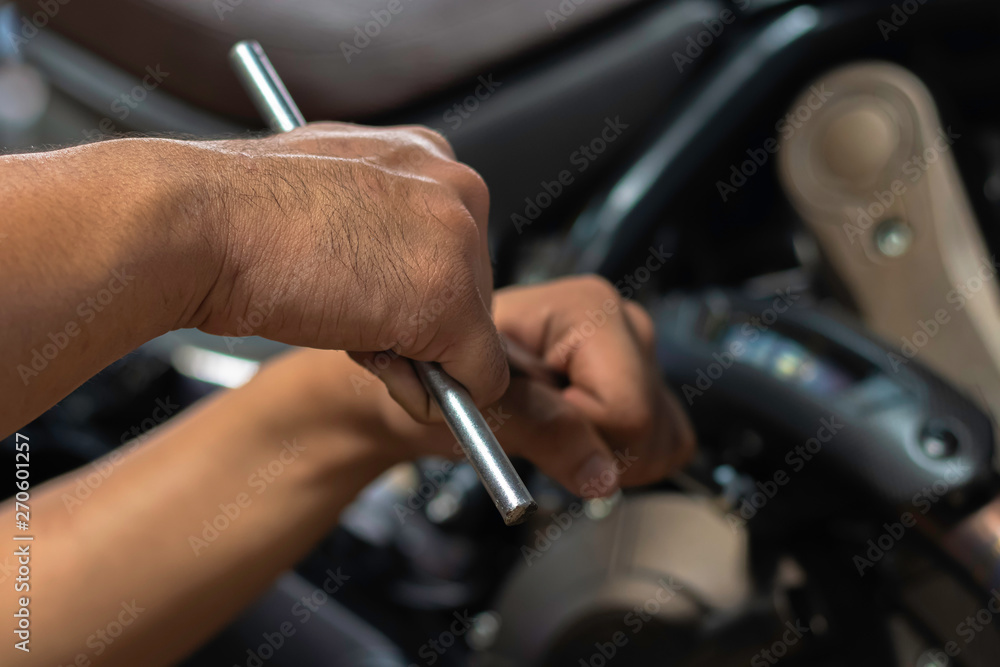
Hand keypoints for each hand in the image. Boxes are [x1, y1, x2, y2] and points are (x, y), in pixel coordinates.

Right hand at [180, 122, 507, 410]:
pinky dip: (440, 398)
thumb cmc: (238, 213)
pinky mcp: (454, 302)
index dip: (408, 291)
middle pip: (470, 292)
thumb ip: (378, 230)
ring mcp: (460, 243)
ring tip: (342, 320)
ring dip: (415, 357)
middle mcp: (456, 187)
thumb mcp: (328, 201)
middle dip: (417, 326)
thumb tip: (397, 279)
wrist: (199, 224)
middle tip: (346, 315)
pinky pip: (480, 377)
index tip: (365, 294)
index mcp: (425, 157)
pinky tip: (376, 363)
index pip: (451, 249)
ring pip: (473, 337)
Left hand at [276, 276, 695, 497]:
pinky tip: (576, 438)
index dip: (578, 437)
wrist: (423, 383)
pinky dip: (624, 457)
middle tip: (534, 430)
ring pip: (662, 435)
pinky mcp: (638, 383)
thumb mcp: (479, 409)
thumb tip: (602, 476)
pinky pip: (666, 440)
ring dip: (608, 454)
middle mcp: (619, 322)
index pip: (625, 407)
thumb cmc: (437, 378)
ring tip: (549, 429)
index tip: (527, 428)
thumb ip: (544, 432)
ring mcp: (633, 354)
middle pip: (647, 422)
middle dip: (596, 448)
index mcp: (587, 309)